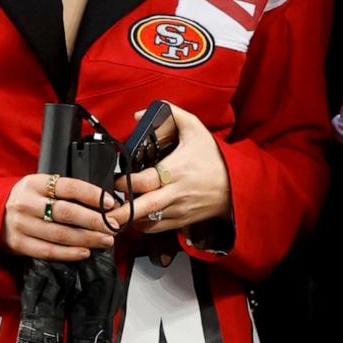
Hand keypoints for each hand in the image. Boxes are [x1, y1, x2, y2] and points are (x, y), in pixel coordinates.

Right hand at [2, 173, 116, 261]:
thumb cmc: (25, 200)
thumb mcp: (38, 187)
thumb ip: (62, 191)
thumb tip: (99, 201)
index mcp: (34, 183)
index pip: (69, 186)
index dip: (92, 195)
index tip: (110, 203)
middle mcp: (26, 203)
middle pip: (67, 212)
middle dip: (95, 221)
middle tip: (113, 226)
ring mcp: (21, 225)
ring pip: (60, 234)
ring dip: (87, 239)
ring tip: (105, 240)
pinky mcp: (19, 244)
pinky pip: (49, 251)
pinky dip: (69, 253)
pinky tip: (85, 252)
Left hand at [106, 103, 230, 233]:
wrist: (237, 184)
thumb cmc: (214, 158)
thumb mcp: (195, 128)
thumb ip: (171, 114)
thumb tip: (140, 114)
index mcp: (176, 170)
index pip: (145, 181)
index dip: (125, 183)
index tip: (113, 180)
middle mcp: (176, 193)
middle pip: (144, 207)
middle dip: (121, 212)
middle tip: (104, 212)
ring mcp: (179, 209)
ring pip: (148, 221)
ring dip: (129, 219)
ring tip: (115, 214)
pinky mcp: (182, 221)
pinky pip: (157, 228)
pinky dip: (142, 225)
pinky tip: (134, 217)